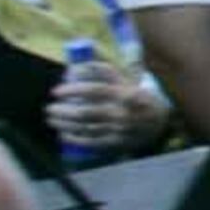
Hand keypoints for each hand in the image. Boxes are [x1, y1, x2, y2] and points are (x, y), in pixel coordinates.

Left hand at [48, 64, 168, 153]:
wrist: (160, 122)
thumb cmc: (139, 97)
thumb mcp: (128, 79)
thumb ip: (105, 71)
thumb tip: (77, 66)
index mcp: (126, 93)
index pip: (95, 90)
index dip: (73, 90)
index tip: (56, 91)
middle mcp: (122, 112)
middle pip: (85, 112)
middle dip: (62, 111)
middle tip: (49, 108)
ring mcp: (119, 130)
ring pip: (85, 127)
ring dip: (64, 124)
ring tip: (51, 119)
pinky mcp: (116, 143)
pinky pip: (91, 142)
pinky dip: (74, 138)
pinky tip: (63, 134)